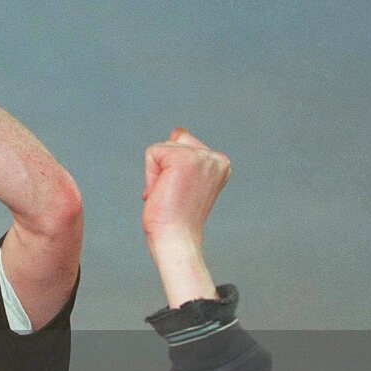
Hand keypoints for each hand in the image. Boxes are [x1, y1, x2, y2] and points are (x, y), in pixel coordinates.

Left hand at [142, 129, 230, 251]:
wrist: (176, 239)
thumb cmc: (176, 218)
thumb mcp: (183, 182)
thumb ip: (183, 156)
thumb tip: (178, 131)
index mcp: (220, 163)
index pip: (182, 146)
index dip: (171, 171)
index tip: (181, 194)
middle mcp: (216, 158)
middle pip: (172, 143)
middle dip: (162, 170)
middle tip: (173, 196)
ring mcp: (202, 157)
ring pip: (161, 149)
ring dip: (155, 175)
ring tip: (168, 196)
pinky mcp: (184, 159)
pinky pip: (152, 154)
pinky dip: (150, 176)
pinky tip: (162, 193)